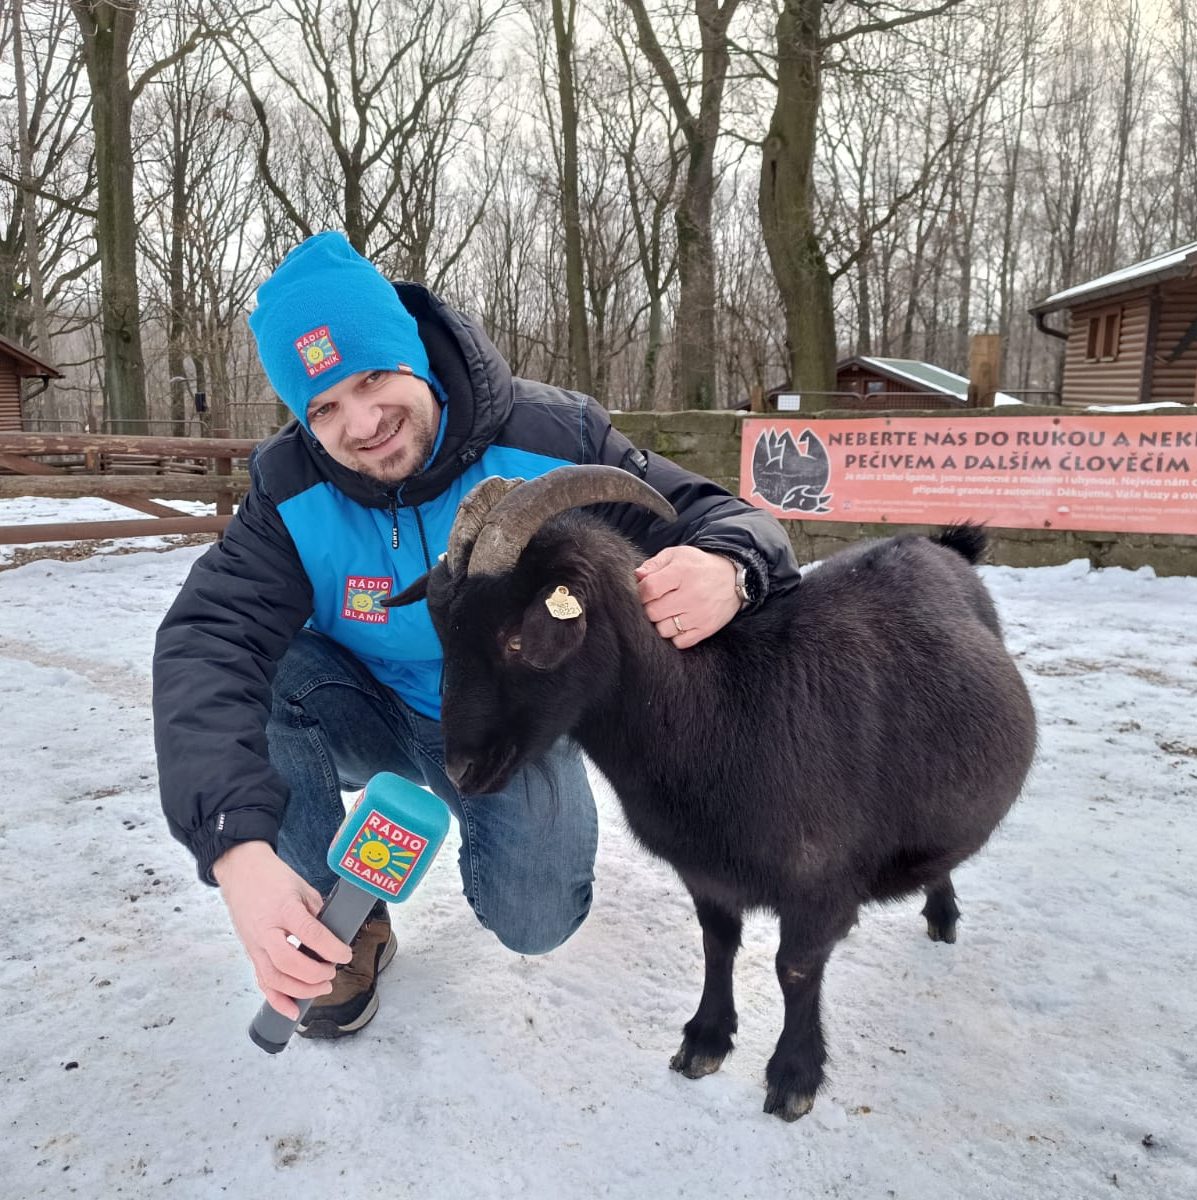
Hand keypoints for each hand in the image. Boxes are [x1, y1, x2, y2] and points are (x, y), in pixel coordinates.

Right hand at [213, 840, 351, 1018]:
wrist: (241, 872)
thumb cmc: (273, 877)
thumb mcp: (302, 887)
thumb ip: (317, 912)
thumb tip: (334, 936)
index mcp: (283, 908)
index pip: (309, 933)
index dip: (331, 948)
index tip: (345, 954)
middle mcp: (266, 930)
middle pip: (288, 962)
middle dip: (314, 974)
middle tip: (332, 973)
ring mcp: (255, 944)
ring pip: (273, 978)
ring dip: (299, 990)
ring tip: (322, 988)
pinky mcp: (251, 953)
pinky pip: (262, 981)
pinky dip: (276, 1000)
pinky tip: (293, 1011)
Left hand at [635, 546, 740, 648]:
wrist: (733, 578)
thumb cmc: (698, 566)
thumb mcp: (676, 555)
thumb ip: (654, 564)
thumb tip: (637, 576)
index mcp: (682, 572)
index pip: (649, 589)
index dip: (640, 592)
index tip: (644, 592)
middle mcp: (692, 594)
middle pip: (653, 612)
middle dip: (649, 608)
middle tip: (655, 603)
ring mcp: (700, 614)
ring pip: (664, 630)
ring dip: (661, 623)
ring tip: (667, 613)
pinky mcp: (707, 628)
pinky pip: (679, 642)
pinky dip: (675, 635)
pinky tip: (678, 622)